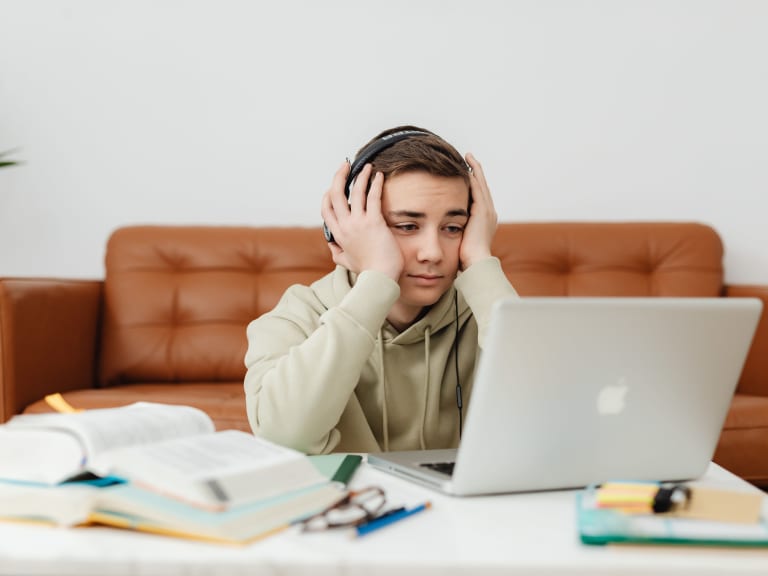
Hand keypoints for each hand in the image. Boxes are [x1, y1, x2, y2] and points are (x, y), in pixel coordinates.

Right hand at [320, 161, 402, 279]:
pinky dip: (375, 183)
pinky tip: (379, 175)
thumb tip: (331, 245)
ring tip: (367, 166)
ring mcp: (358, 223)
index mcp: (337, 235)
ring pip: (354, 192)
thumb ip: (336, 252)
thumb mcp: (345, 262)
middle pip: (335, 194)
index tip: (333, 185)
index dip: (328, 194)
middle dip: (339, 177)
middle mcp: (345, 226)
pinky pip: (372, 197)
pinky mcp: (374, 222)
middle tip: (345, 166)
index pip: (326, 209)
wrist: (379, 279)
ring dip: (360, 176)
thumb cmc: (367, 272)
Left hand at [459, 153, 497, 269]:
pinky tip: (467, 167)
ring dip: (475, 169)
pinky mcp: (482, 211)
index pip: (479, 196)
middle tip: (469, 158)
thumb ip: (454, 231)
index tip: (467, 173)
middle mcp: (489, 213)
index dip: (474, 183)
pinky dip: (474, 177)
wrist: (476, 263)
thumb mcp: (460, 240)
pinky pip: (478, 189)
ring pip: (481, 184)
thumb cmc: (465, 257)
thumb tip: (442, 229)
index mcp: (484, 220)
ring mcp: (487, 211)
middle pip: (482, 186)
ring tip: (469, 157)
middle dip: (476, 172)